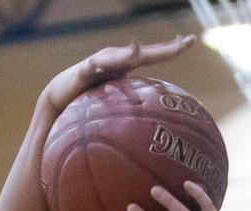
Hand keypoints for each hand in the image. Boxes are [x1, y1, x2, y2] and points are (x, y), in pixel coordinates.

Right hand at [40, 36, 194, 113]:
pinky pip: (94, 67)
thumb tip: (149, 129)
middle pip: (145, 54)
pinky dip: (100, 65)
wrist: (58, 100)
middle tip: (187, 41)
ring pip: (121, 57)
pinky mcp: (83, 70)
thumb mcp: (112, 108)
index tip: (192, 41)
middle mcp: (116, 59)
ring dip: (133, 54)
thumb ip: (128, 111)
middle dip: (165, 48)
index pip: (153, 56)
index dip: (172, 49)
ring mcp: (101, 62)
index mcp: (125, 67)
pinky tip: (102, 65)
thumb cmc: (86, 104)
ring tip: (141, 52)